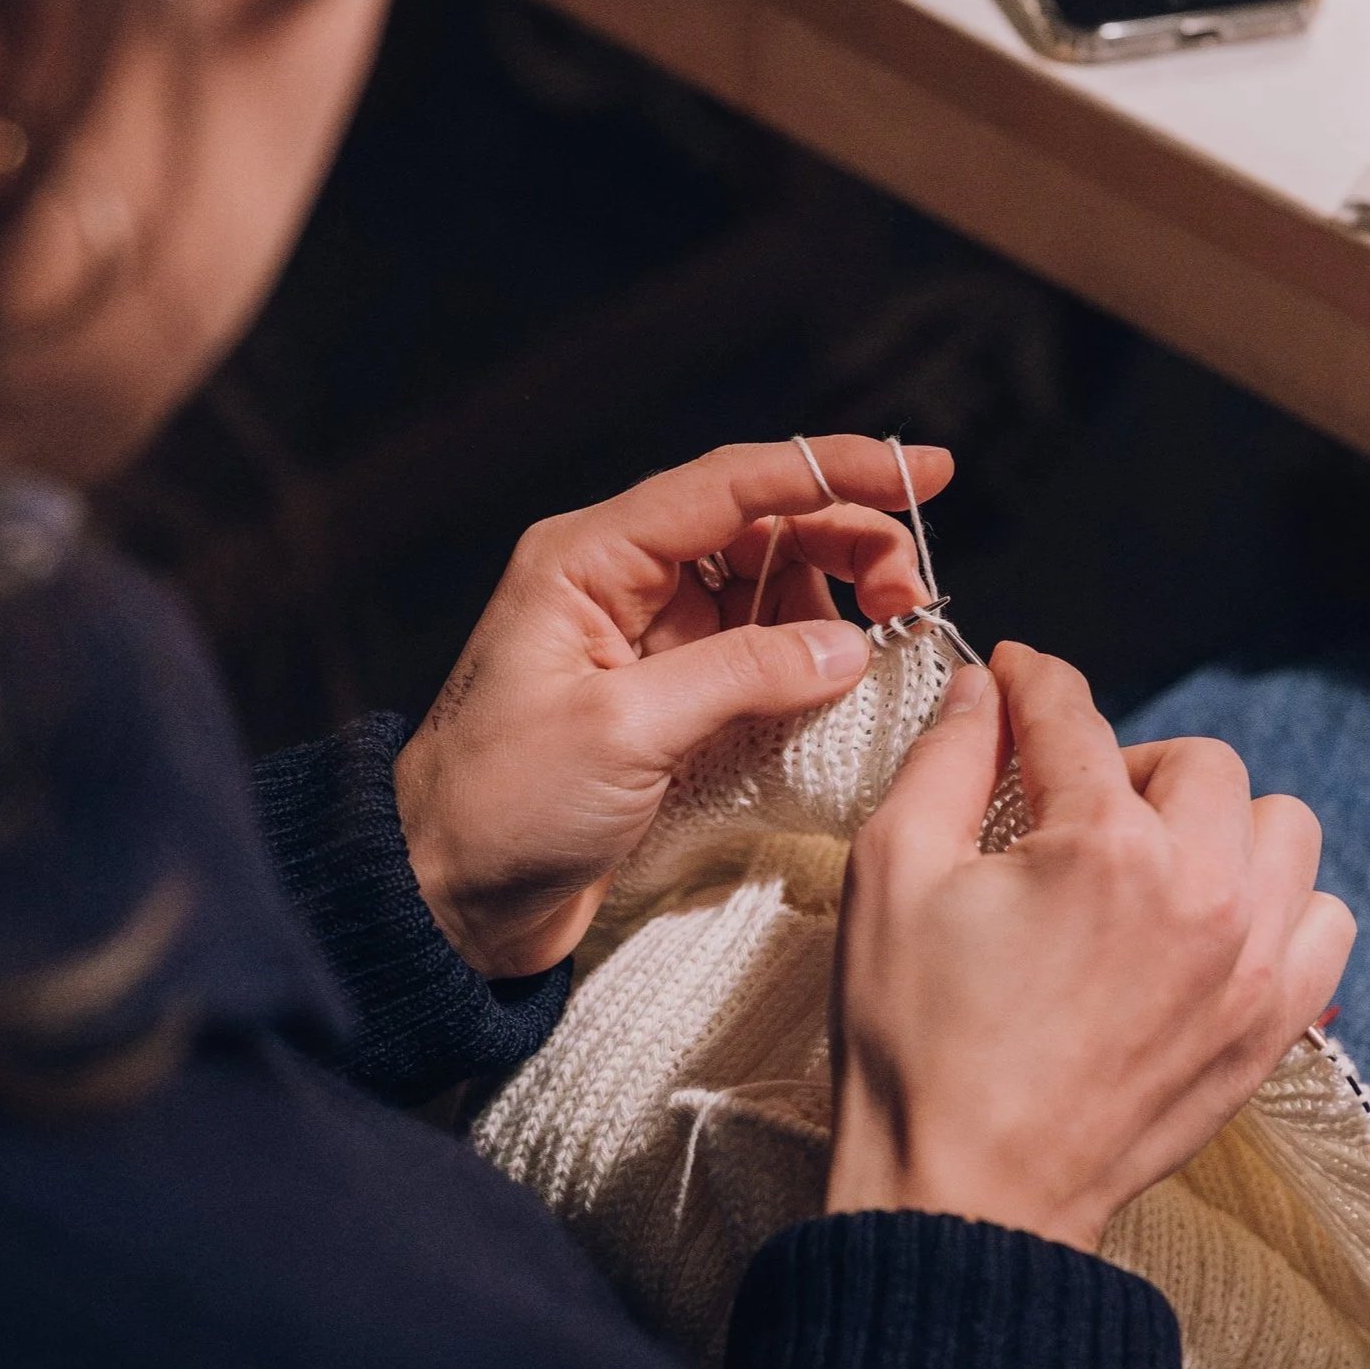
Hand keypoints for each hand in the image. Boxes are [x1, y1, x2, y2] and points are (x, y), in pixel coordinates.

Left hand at [394, 437, 953, 979]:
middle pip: (761, 529)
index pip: (731, 486)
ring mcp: (649, 639)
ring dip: (835, 606)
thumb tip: (848, 647)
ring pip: (768, 588)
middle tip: (911, 596)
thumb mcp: (624, 732)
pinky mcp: (668, 695)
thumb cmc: (502, 806)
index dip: (832, 469)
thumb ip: (741, 675)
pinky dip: (809, 660)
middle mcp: (623, 582)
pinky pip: (758, 655)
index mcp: (592, 559)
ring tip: (884, 647)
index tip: (923, 469)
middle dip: (846, 545)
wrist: (446, 899)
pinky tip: (846, 680)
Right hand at [827, 642, 1353, 1253]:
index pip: (1073, 715)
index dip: (1029, 679)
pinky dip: (1278, 900)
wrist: (966, 1195)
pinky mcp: (1270, 1027)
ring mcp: (1250, 964)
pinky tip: (1209, 921)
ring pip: (1279, 827)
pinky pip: (1323, 920)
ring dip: (1215, 820)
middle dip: (1125, 759)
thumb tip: (980, 690)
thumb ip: (944, 760)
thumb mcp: (893, 873)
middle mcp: (1200, 891)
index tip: (1010, 672)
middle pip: (1196, 760)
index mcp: (1101, 847)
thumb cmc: (916, 1039)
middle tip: (1065, 800)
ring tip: (1147, 858)